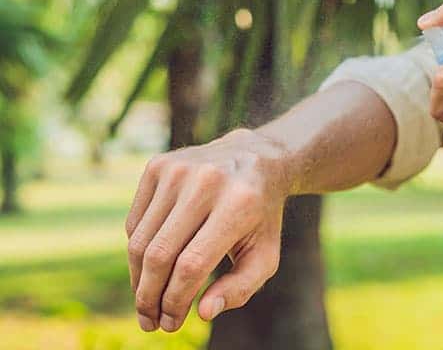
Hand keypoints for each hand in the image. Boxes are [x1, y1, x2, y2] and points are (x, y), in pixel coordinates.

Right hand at [125, 129, 288, 331]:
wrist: (254, 158)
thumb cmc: (260, 217)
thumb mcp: (265, 254)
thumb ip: (241, 287)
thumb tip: (204, 313)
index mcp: (238, 204)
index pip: (192, 265)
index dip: (176, 301)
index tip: (170, 324)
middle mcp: (206, 182)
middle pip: (160, 255)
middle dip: (150, 296)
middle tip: (150, 322)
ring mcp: (178, 170)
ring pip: (140, 241)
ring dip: (138, 280)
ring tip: (146, 302)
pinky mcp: (157, 165)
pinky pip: (135, 222)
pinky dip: (139, 251)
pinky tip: (152, 267)